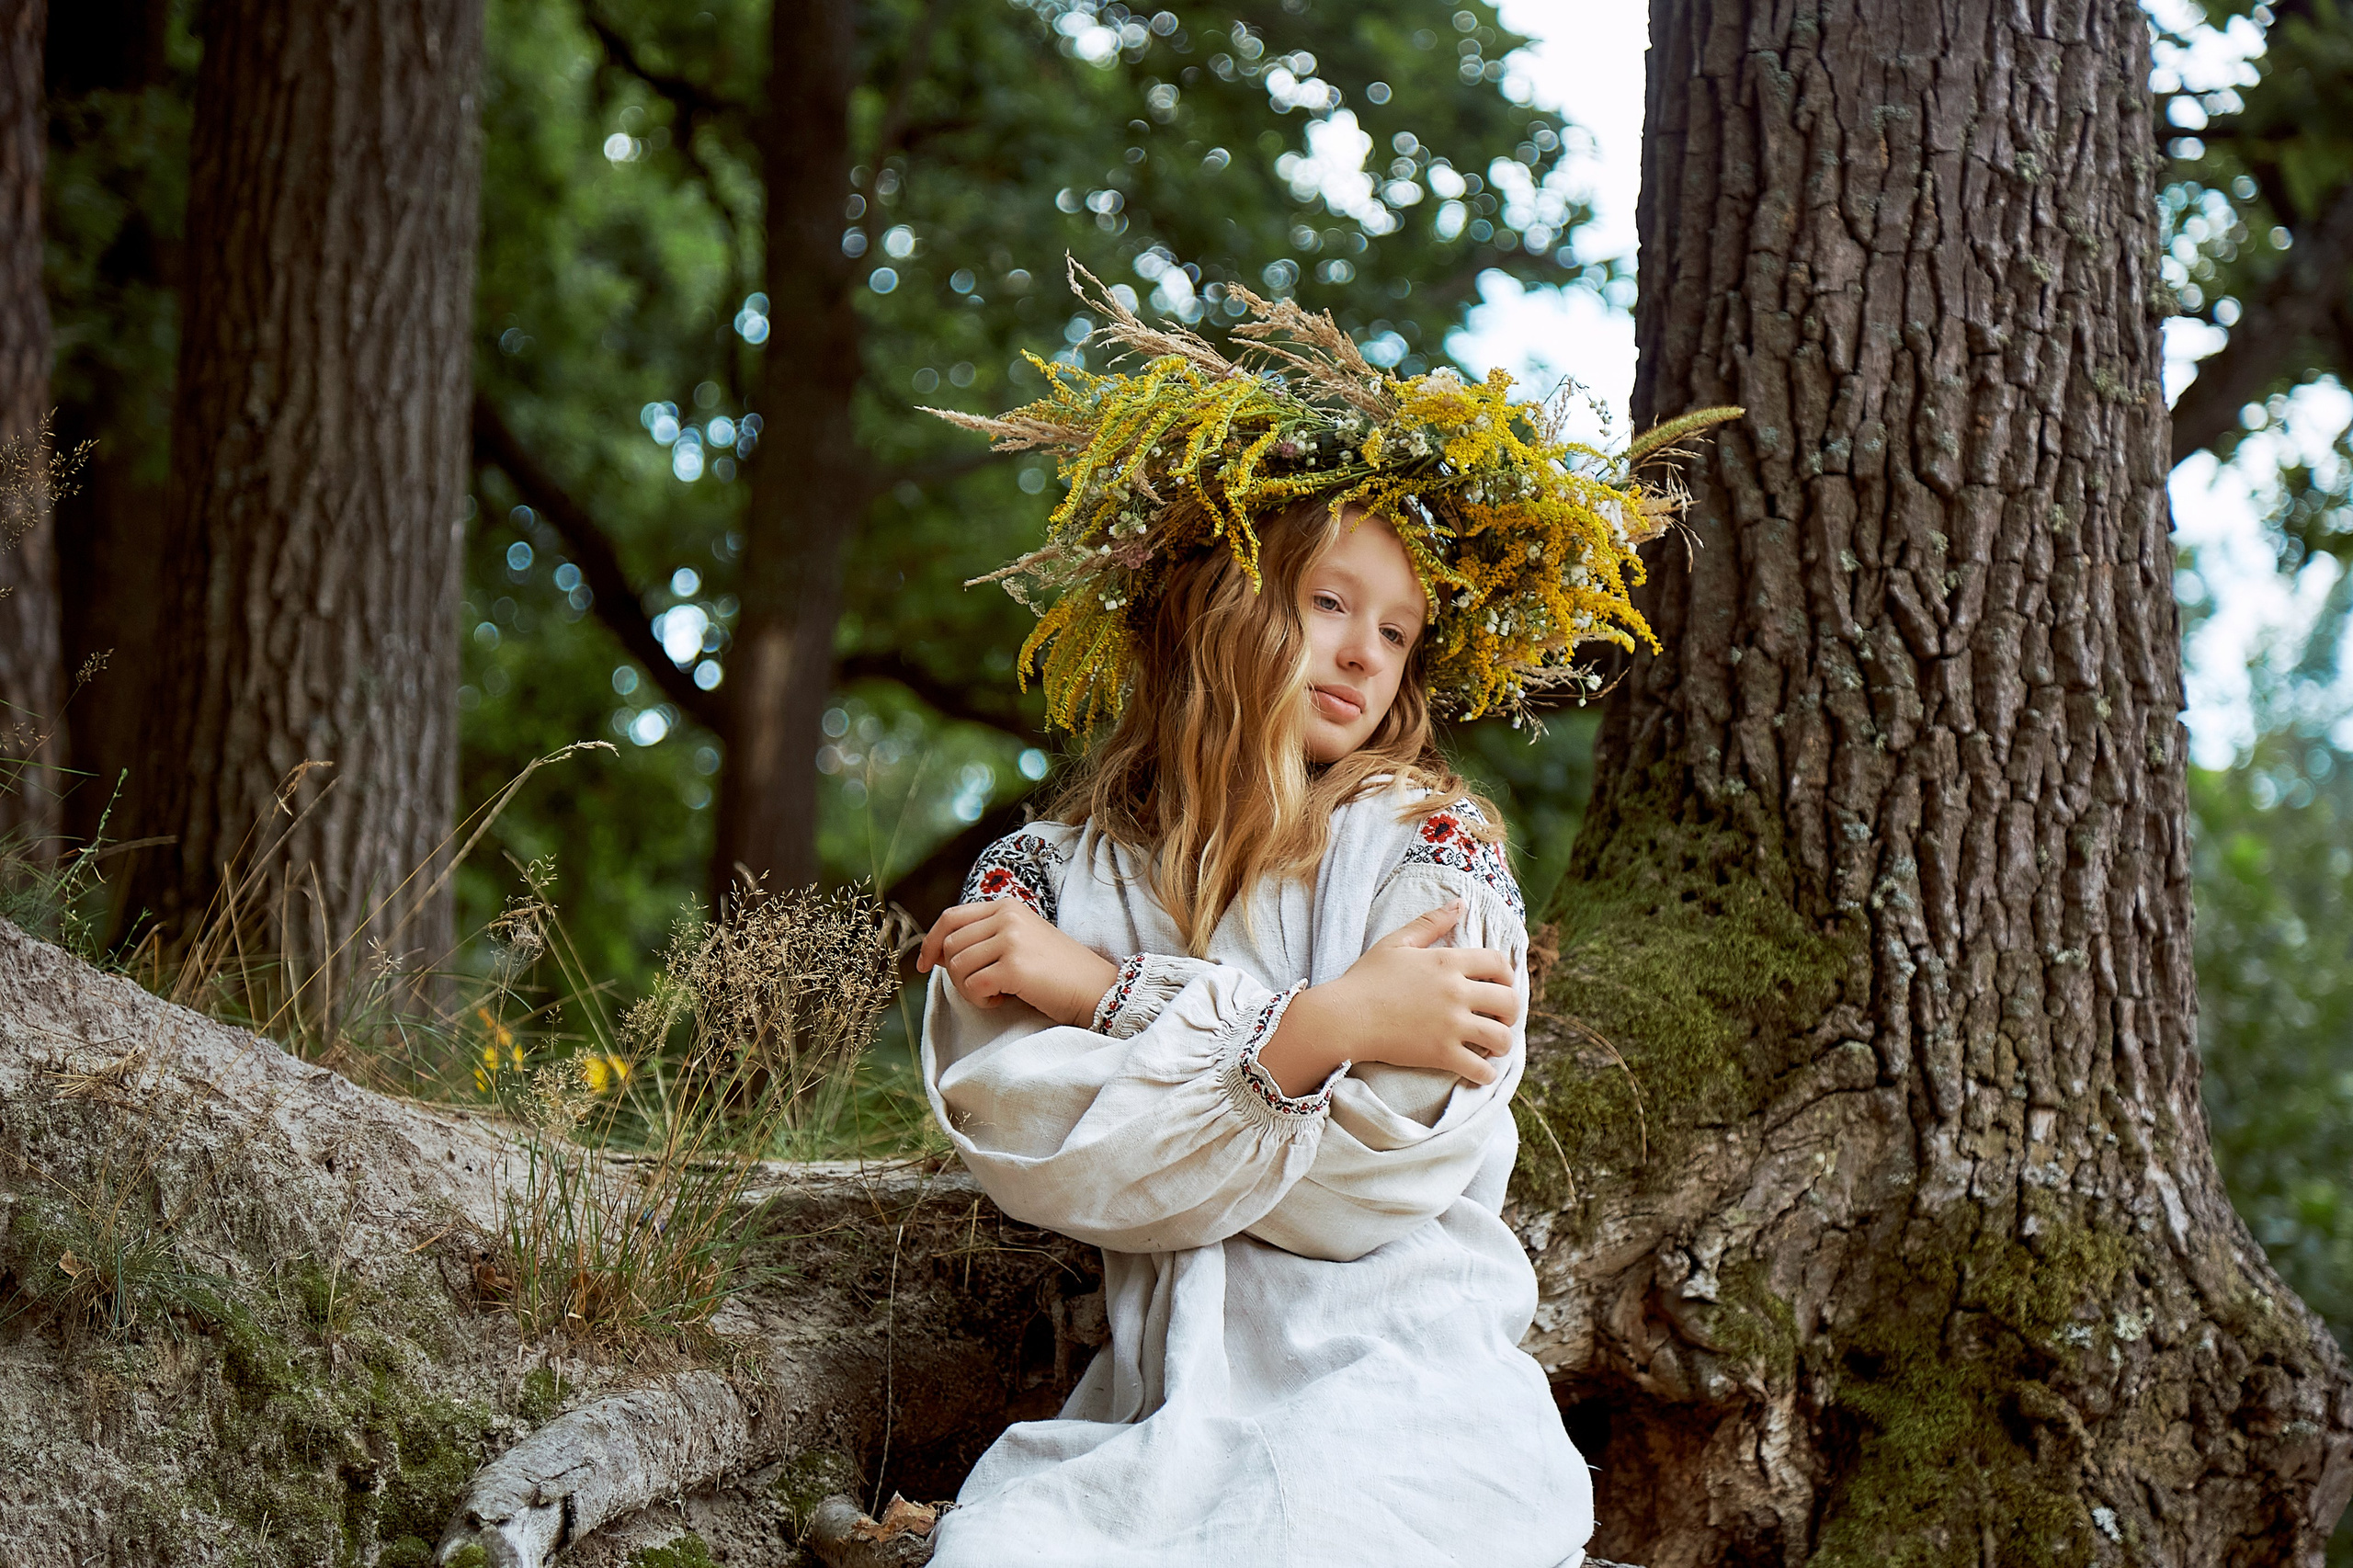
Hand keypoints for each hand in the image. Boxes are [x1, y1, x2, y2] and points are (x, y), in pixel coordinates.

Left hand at [916, 898, 1121, 1027]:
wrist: (1096, 988)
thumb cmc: (1057, 972)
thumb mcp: (1020, 941)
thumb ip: (985, 937)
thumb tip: (937, 952)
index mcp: (1007, 906)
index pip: (950, 918)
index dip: (931, 942)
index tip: (924, 964)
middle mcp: (1007, 916)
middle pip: (950, 945)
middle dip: (955, 974)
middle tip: (982, 987)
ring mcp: (1011, 939)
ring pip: (957, 967)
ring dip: (970, 989)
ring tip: (999, 992)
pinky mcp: (1014, 966)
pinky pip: (972, 987)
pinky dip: (982, 1000)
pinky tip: (1005, 999)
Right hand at [1258, 899, 1519, 1094]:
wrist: (1344, 1017)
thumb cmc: (1365, 979)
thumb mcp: (1396, 942)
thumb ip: (1431, 922)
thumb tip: (1461, 903)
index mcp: (1447, 961)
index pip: (1499, 963)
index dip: (1507, 975)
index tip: (1501, 985)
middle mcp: (1455, 992)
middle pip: (1509, 1001)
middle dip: (1512, 1012)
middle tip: (1501, 1019)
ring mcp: (1451, 1025)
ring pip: (1501, 1037)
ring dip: (1503, 1044)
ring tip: (1493, 1047)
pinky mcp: (1441, 1054)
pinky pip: (1480, 1069)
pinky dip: (1486, 1074)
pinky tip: (1479, 1071)